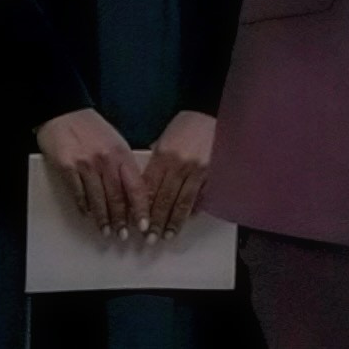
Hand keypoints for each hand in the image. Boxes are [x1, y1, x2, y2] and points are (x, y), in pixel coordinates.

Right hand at [37, 109, 148, 240]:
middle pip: (117, 197)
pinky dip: (83, 206)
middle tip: (124, 235)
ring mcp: (85, 165)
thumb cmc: (91, 127)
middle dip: (121, 219)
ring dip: (103, 218)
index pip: (136, 186)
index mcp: (121, 154)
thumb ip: (124, 164)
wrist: (63, 111)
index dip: (141, 209)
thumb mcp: (115, 142)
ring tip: (106, 231)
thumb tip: (134, 192)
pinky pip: (77, 193)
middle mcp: (106, 160)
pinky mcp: (67, 167)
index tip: (144, 225)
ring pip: (98, 199)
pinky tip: (87, 215)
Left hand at [142, 111, 214, 243]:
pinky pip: (201, 194)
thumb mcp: (165, 138)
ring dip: (173, 221)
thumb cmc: (187, 124)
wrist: (211, 110)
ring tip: (167, 236)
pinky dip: (193, 208)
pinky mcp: (212, 172)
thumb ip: (157, 160)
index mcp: (163, 156)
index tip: (137, 223)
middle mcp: (178, 165)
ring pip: (182, 202)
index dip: (142, 208)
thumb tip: (150, 183)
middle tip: (150, 238)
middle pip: (164, 199)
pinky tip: (187, 220)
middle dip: (155, 221)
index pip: (149, 189)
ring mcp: (196, 170)